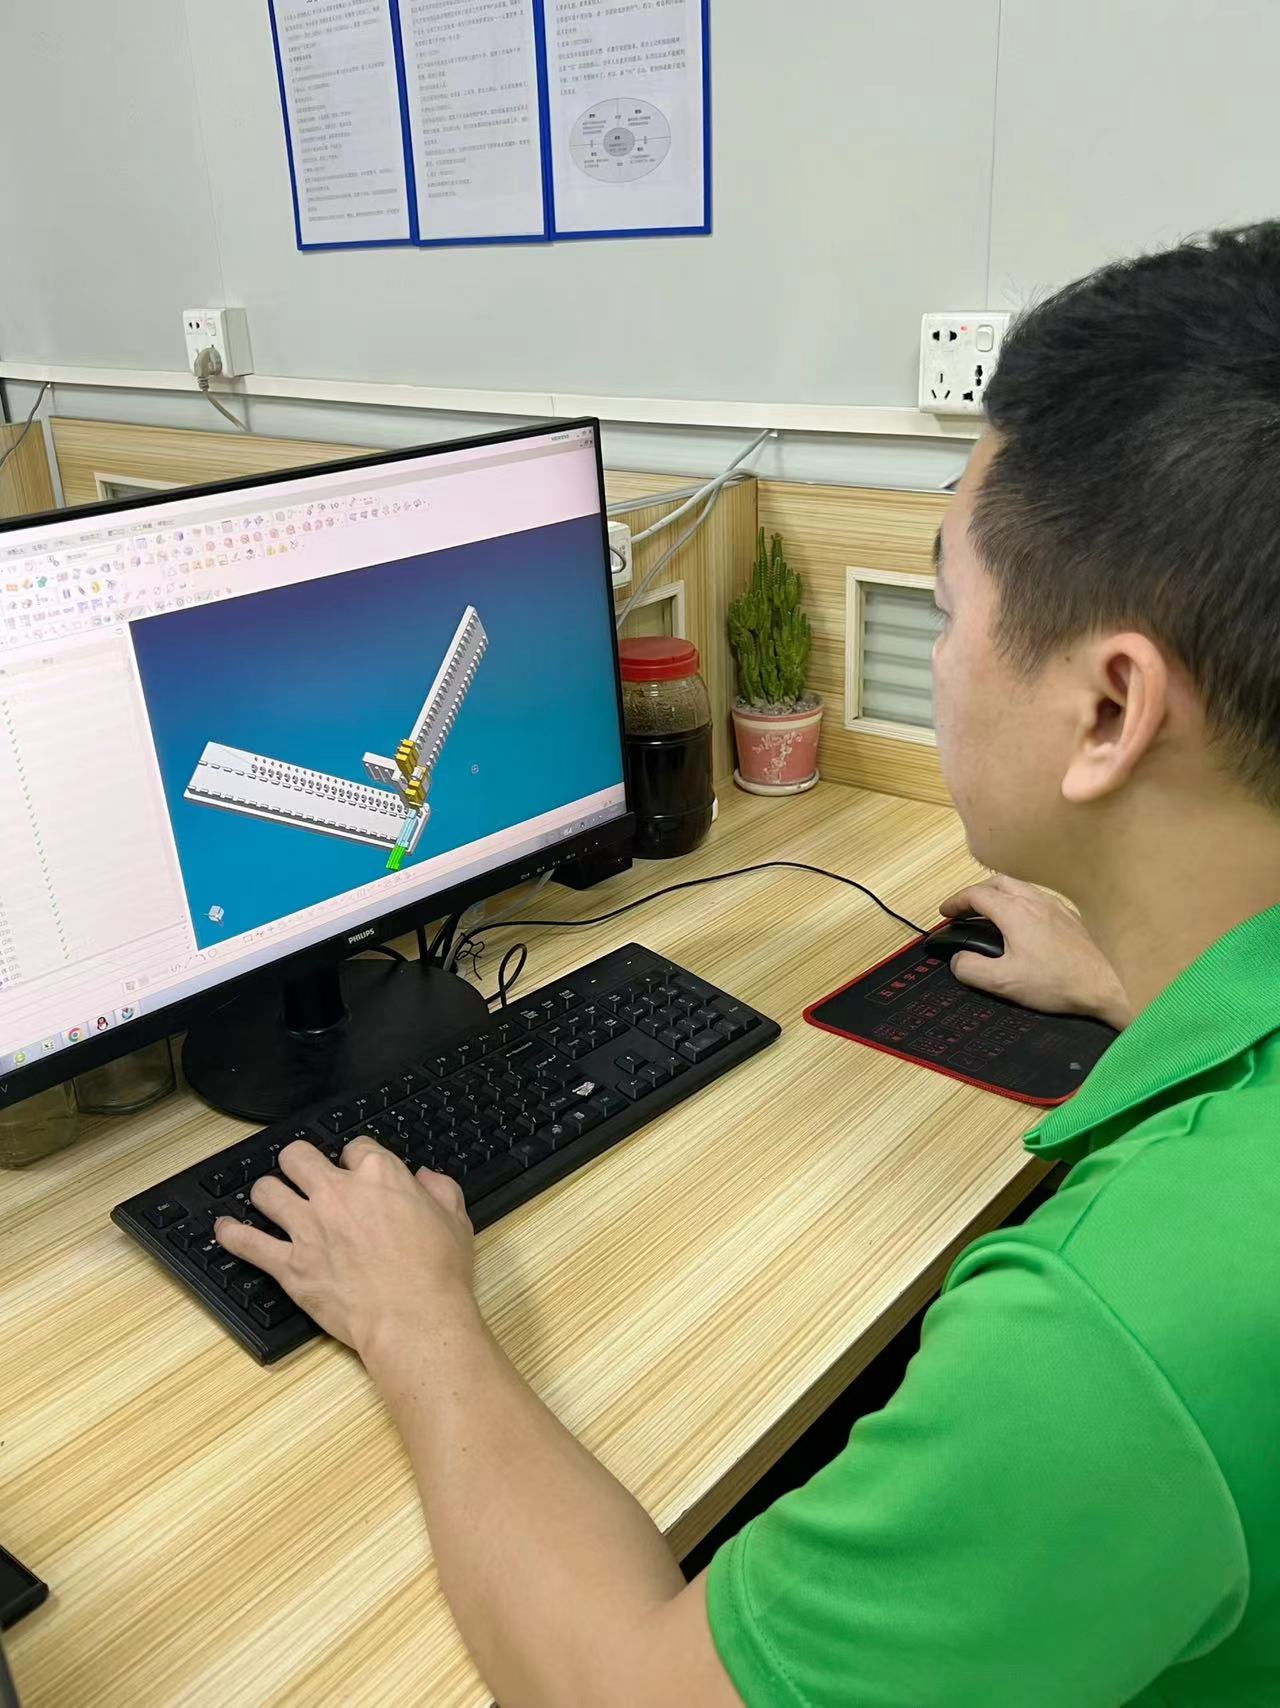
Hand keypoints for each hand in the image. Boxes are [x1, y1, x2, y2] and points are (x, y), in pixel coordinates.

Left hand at [215, 1140, 478, 1363]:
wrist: (413, 1318)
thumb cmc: (437, 1273)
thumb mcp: (455, 1220)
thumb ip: (439, 1190)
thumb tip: (426, 1179)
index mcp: (379, 1176)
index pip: (355, 1147)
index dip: (355, 1158)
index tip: (355, 1170)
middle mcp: (337, 1193)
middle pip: (297, 1156)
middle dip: (298, 1162)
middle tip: (302, 1174)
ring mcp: (308, 1227)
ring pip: (267, 1191)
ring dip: (268, 1193)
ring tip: (270, 1199)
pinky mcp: (290, 1264)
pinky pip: (248, 1243)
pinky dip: (232, 1235)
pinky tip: (225, 1230)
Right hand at [938, 876, 1131, 1029]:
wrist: (1108, 984)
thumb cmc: (1060, 982)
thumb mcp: (1004, 983)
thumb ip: (971, 969)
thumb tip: (958, 960)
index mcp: (1015, 912)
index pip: (976, 895)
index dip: (956, 902)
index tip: (946, 912)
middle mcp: (1036, 902)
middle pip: (998, 882)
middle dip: (976, 892)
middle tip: (965, 908)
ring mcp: (1056, 907)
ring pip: (1021, 888)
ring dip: (1000, 894)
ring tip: (992, 913)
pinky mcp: (1072, 917)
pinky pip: (1040, 899)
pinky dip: (1022, 902)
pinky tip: (1026, 922)